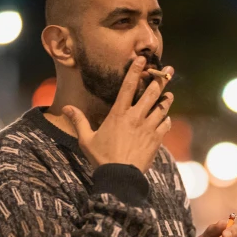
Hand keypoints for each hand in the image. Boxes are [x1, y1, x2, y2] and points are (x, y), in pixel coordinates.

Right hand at [62, 56, 175, 173]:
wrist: (120, 177)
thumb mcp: (86, 139)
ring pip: (162, 108)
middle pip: (152, 93)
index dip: (135, 71)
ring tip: (170, 93)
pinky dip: (166, 120)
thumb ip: (78, 121)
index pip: (128, 87)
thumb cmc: (102, 158)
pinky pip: (165, 125)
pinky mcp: (156, 139)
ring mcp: (148, 128)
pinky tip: (166, 118)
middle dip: (161, 79)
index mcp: (118, 114)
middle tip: (169, 70)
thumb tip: (66, 108)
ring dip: (166, 100)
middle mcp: (135, 117)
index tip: (143, 59)